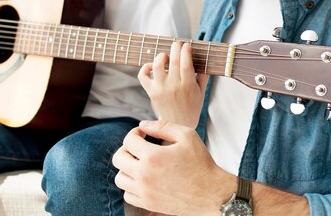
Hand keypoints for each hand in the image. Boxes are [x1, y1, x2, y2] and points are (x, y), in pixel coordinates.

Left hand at [113, 120, 233, 215]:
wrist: (211, 194)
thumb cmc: (201, 163)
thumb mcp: (187, 136)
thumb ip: (163, 126)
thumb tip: (142, 125)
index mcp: (152, 156)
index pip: (128, 140)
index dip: (135, 133)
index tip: (144, 134)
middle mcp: (144, 175)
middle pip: (118, 158)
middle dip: (127, 148)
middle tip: (139, 147)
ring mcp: (145, 192)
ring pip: (119, 178)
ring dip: (126, 168)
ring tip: (140, 163)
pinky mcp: (148, 204)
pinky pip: (127, 195)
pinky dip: (131, 186)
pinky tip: (143, 179)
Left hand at [138, 41, 208, 127]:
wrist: (177, 126)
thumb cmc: (191, 108)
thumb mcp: (201, 93)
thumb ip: (203, 77)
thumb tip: (206, 61)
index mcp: (187, 86)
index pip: (186, 63)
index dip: (186, 51)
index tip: (187, 45)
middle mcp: (173, 87)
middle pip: (172, 61)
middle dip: (175, 48)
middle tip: (177, 44)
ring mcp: (160, 89)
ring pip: (157, 65)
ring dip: (161, 56)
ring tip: (166, 56)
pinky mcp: (151, 92)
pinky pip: (143, 76)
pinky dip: (145, 67)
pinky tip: (152, 66)